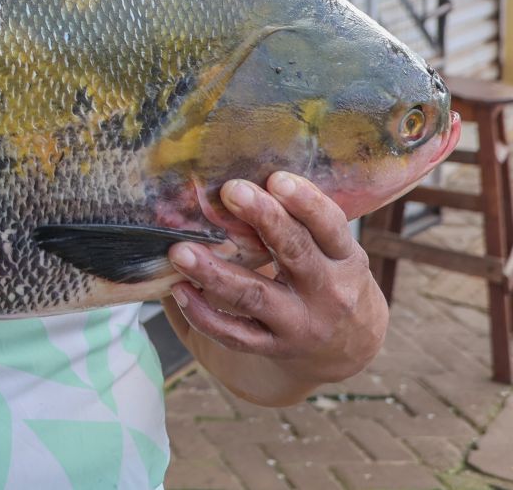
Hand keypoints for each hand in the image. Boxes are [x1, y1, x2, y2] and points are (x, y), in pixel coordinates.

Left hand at [164, 171, 387, 403]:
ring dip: (215, 273)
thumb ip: (297, 222)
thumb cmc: (326, 278)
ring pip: (256, 296)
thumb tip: (229, 185)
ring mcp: (300, 324)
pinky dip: (204, 314)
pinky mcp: (274, 347)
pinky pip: (235, 335)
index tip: (276, 178)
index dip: (306, 202)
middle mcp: (328, 292)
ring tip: (180, 252)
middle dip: (264, 220)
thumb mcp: (332, 251)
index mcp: (344, 258)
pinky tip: (178, 291)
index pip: (330, 226)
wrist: (348, 348)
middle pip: (296, 253)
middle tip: (230, 191)